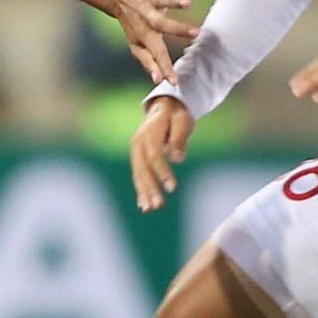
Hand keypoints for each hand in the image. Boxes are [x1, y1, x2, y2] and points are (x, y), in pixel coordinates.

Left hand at [110, 0, 198, 86]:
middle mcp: (147, 15)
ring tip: (188, 3)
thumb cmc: (133, 23)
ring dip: (174, 1)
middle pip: (161, 24)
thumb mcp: (137, 43)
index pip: (156, 53)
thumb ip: (148, 61)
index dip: (164, 67)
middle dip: (178, 28)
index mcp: (145, 33)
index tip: (174, 81)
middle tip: (196, 33)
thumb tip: (159, 81)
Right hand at [130, 96, 194, 212]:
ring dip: (144, 193)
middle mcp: (137, 143)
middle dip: (150, 188)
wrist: (163, 107)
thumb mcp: (182, 120)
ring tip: (150, 210)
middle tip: (158, 205)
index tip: (172, 188)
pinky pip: (138, 176)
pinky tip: (144, 206)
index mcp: (148, 133)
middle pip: (143, 169)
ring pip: (138, 175)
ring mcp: (135, 151)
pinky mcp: (138, 158)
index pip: (154, 156)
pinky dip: (141, 191)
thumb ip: (179, 139)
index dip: (163, 172)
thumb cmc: (176, 115)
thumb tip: (178, 159)